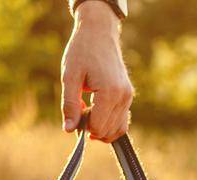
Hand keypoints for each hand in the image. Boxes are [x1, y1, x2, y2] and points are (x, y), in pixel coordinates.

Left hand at [61, 4, 133, 142]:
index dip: (82, 126)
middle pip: (107, 131)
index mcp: (109, 92)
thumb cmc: (82, 51)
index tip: (74, 111)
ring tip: (87, 109)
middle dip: (90, 127)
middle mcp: (123, 96)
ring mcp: (128, 96)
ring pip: (117, 130)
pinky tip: (95, 111)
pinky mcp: (128, 95)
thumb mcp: (70, 77)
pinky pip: (121, 121)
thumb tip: (68, 129)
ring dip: (100, 127)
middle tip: (79, 109)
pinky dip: (108, 123)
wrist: (99, 32)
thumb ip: (70, 105)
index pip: (97, 127)